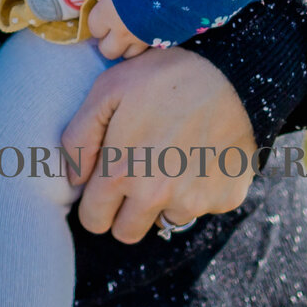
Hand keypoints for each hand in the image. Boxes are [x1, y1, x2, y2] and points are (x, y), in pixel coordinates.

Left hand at [61, 46, 257, 243]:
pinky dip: (198, 189)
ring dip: (163, 200)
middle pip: (126, 233)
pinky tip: (200, 154)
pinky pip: (202, 208)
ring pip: (165, 221)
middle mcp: (156, 196)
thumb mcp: (108, 90)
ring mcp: (193, 201)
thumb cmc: (163, 77)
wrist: (232, 73)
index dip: (95, 204)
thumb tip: (74, 180)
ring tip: (171, 156)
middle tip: (136, 175)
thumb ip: (79, 138)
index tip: (105, 186)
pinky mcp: (225, 199)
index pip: (93, 220)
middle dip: (125, 211)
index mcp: (121, 172)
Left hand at [84, 0, 149, 59]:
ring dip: (127, 47)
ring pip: (129, 56)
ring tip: (132, 33)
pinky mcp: (163, 44)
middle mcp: (122, 32)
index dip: (98, 23)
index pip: (94, 29)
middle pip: (107, 51)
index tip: (103, 16)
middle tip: (114, 30)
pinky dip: (146, 44)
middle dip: (109, 42)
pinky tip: (150, 31)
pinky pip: (148, 51)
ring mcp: (143, 41)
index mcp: (108, 14)